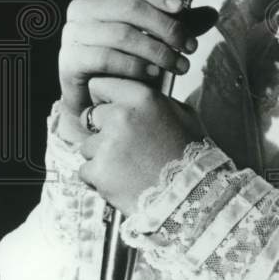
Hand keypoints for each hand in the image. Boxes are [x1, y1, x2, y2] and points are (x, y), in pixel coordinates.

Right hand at [58, 0, 217, 124]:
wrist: (94, 98)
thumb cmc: (126, 62)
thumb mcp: (155, 39)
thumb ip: (178, 25)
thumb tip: (212, 13)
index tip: (182, 7)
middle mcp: (84, 8)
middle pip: (129, 6)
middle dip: (166, 27)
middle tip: (189, 46)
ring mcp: (73, 33)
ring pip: (121, 33)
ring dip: (157, 50)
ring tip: (179, 65)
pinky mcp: (69, 59)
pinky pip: (106, 58)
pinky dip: (135, 65)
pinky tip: (154, 74)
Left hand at [78, 76, 206, 214]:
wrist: (192, 194)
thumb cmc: (191, 155)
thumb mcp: (183, 116)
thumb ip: (157, 102)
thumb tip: (138, 97)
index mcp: (143, 98)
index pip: (101, 85)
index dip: (105, 99)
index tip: (109, 110)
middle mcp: (121, 116)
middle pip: (90, 116)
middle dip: (102, 130)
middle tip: (123, 145)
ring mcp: (107, 144)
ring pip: (87, 146)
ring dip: (101, 156)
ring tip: (128, 167)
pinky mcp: (99, 170)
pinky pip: (86, 170)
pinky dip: (99, 178)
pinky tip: (122, 181)